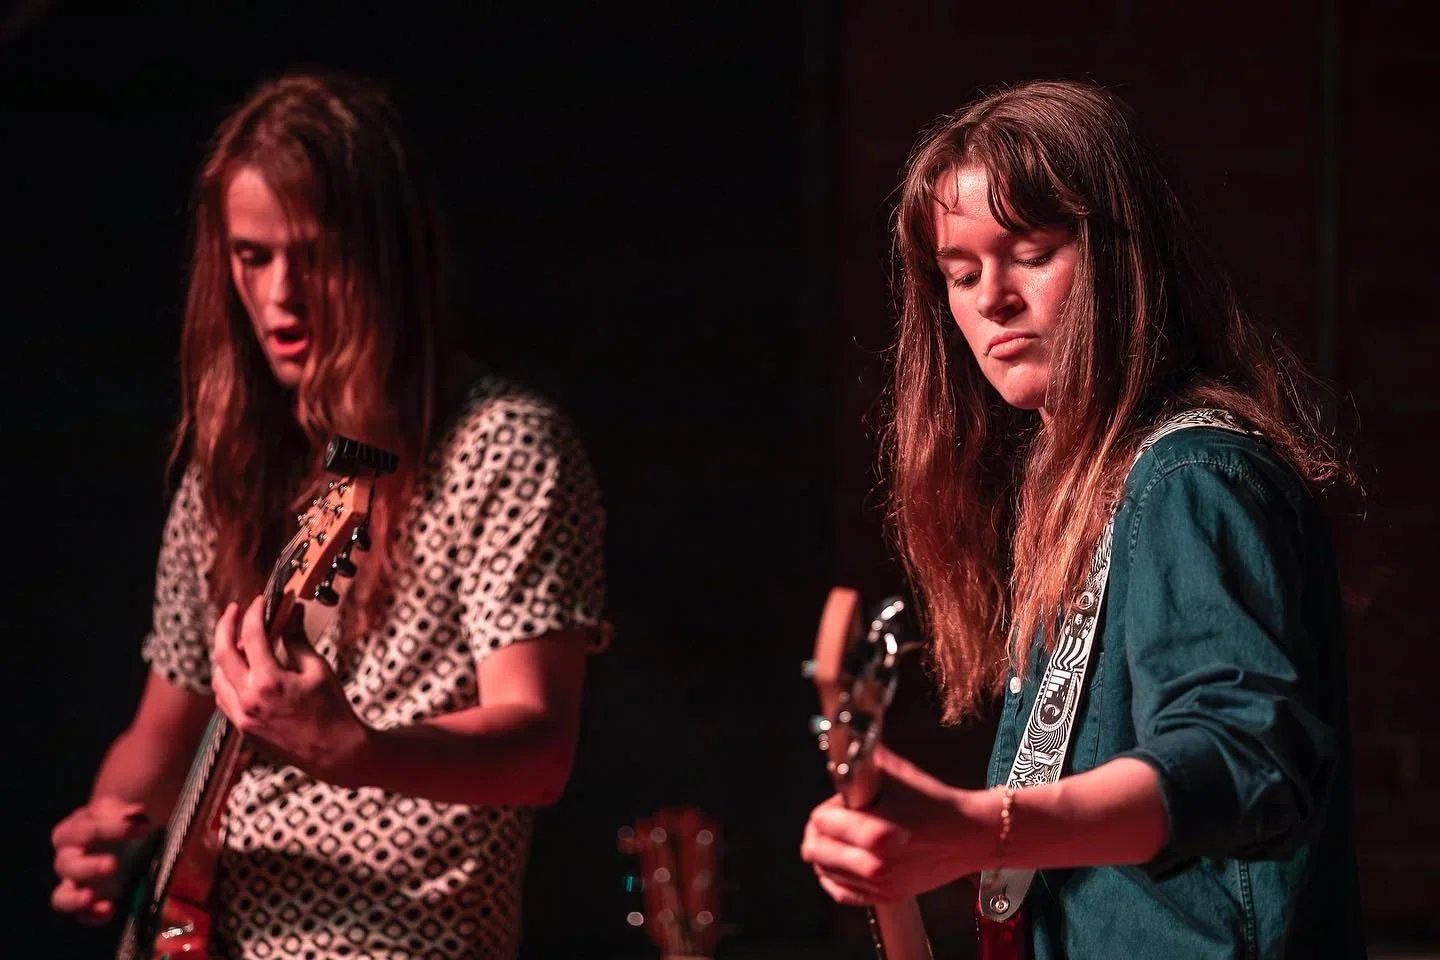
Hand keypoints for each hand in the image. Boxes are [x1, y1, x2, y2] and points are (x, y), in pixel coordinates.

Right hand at [51, 795, 152, 923]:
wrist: (130, 835)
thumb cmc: (123, 818)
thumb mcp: (125, 810)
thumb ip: (128, 811)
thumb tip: (135, 812)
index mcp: (74, 830)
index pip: (83, 831)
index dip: (111, 829)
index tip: (144, 826)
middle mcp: (68, 858)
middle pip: (66, 865)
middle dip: (89, 867)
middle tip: (113, 865)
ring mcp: (77, 883)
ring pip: (62, 896)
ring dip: (75, 899)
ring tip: (90, 897)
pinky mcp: (89, 902)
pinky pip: (81, 915)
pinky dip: (90, 916)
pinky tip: (107, 912)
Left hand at [211, 596, 369, 783]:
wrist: (336, 752)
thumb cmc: (333, 709)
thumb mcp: (318, 669)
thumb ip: (298, 640)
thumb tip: (291, 612)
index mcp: (269, 682)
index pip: (252, 636)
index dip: (255, 612)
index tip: (261, 600)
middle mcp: (248, 700)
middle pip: (222, 653)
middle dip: (226, 626)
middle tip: (234, 610)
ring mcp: (242, 717)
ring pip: (217, 677)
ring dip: (224, 654)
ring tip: (239, 640)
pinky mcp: (243, 729)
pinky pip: (223, 698)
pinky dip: (227, 678)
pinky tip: (242, 671)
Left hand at [800, 745, 998, 904]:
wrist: (970, 835)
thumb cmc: (935, 802)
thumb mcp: (896, 773)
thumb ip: (861, 760)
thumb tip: (839, 744)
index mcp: (875, 834)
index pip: (820, 822)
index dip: (828, 808)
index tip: (841, 803)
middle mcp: (876, 865)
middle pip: (815, 850)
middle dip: (820, 831)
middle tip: (833, 819)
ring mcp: (880, 885)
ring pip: (824, 871)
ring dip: (827, 851)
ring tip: (843, 836)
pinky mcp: (886, 896)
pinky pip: (841, 892)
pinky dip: (834, 876)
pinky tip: (840, 861)